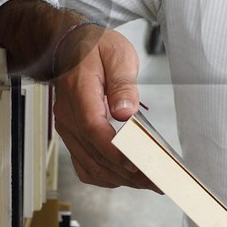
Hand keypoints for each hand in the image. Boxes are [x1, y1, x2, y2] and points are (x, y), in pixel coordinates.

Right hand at [53, 24, 157, 191]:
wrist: (68, 45)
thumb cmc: (93, 47)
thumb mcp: (117, 53)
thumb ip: (123, 83)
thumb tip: (125, 111)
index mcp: (79, 92)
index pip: (93, 128)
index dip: (115, 150)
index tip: (139, 162)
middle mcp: (69, 115)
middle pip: (95, 154)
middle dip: (129, 172)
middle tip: (158, 178)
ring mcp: (68, 128)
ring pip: (90, 166)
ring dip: (120, 178)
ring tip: (148, 181)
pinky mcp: (72, 135)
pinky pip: (83, 165)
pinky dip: (103, 176)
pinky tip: (124, 177)